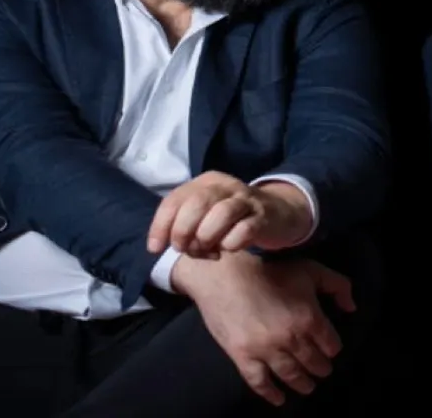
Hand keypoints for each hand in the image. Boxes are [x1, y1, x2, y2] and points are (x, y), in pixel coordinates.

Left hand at [148, 172, 311, 256]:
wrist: (276, 212)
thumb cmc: (231, 218)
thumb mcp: (204, 214)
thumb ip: (182, 223)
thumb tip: (156, 245)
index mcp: (205, 182)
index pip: (174, 199)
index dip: (161, 225)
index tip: (156, 248)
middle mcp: (225, 185)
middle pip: (196, 204)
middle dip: (184, 232)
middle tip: (188, 249)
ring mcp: (246, 199)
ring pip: (220, 214)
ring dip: (208, 238)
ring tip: (209, 250)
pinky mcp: (263, 216)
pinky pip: (244, 231)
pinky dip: (231, 244)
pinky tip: (230, 248)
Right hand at [171, 251, 354, 405]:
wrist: (227, 272)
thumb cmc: (272, 268)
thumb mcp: (311, 269)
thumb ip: (338, 286)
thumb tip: (351, 308)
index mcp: (309, 317)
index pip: (330, 343)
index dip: (333, 347)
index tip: (331, 350)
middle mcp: (291, 339)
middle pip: (312, 361)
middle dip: (320, 368)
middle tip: (322, 371)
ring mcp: (266, 350)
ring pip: (290, 374)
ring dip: (302, 383)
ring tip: (308, 387)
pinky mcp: (243, 357)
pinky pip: (260, 382)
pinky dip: (271, 394)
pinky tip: (279, 399)